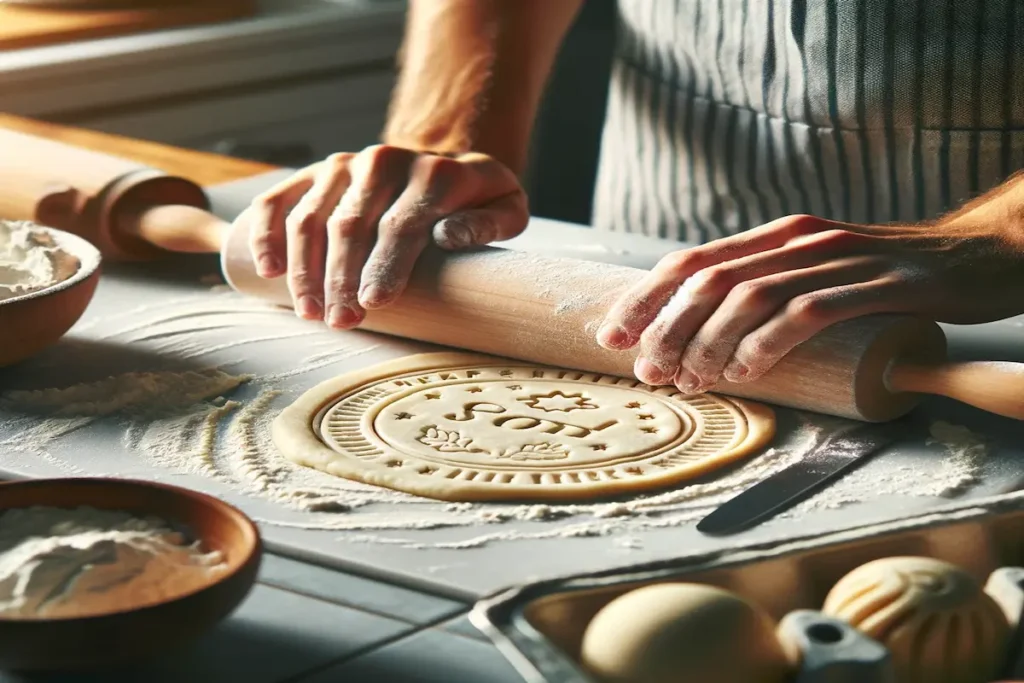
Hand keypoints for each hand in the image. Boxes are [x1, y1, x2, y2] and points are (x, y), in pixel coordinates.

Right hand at [244, 145, 527, 327]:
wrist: (441, 163)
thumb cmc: (476, 202)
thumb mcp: (506, 207)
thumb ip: (493, 222)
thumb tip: (451, 237)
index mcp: (434, 173)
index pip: (403, 224)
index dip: (387, 265)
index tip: (375, 304)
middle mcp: (384, 161)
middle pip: (352, 225)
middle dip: (341, 278)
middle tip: (340, 322)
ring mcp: (344, 165)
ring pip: (311, 217)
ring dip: (304, 268)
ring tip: (309, 312)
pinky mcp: (315, 174)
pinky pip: (279, 201)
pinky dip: (267, 234)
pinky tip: (267, 270)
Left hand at [595, 212, 1023, 392]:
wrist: (982, 253)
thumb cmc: (891, 276)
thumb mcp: (819, 273)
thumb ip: (771, 289)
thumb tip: (703, 334)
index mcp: (778, 236)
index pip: (692, 261)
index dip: (645, 298)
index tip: (612, 336)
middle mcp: (799, 240)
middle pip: (708, 280)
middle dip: (665, 328)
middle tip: (648, 372)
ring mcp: (839, 259)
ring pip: (749, 296)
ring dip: (707, 342)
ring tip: (691, 381)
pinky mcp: (879, 284)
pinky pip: (806, 313)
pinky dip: (765, 344)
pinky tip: (745, 370)